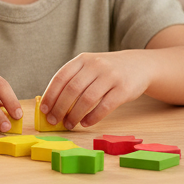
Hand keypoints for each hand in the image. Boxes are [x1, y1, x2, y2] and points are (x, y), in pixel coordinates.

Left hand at [39, 50, 153, 128]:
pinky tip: (85, 123)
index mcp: (83, 59)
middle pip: (72, 89)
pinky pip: (104, 107)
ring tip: (69, 124)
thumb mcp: (90, 67)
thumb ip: (74, 80)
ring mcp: (110, 76)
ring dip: (75, 115)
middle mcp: (95, 65)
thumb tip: (52, 104)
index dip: (50, 94)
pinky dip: (93, 117)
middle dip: (60, 108)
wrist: (139, 65)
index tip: (44, 110)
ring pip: (87, 99)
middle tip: (54, 121)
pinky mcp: (123, 89)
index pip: (61, 77)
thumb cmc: (107, 71)